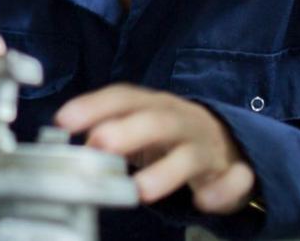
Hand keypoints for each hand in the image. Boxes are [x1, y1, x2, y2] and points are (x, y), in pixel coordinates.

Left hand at [55, 84, 255, 214]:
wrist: (227, 143)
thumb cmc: (168, 136)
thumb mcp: (137, 127)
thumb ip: (106, 133)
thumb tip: (68, 145)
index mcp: (154, 105)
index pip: (124, 98)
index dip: (94, 105)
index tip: (63, 119)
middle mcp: (181, 120)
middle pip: (157, 121)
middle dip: (127, 131)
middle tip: (98, 144)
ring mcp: (208, 146)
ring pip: (191, 155)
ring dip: (167, 171)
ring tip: (142, 191)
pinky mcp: (233, 173)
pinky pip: (235, 180)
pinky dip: (222, 190)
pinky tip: (204, 201)